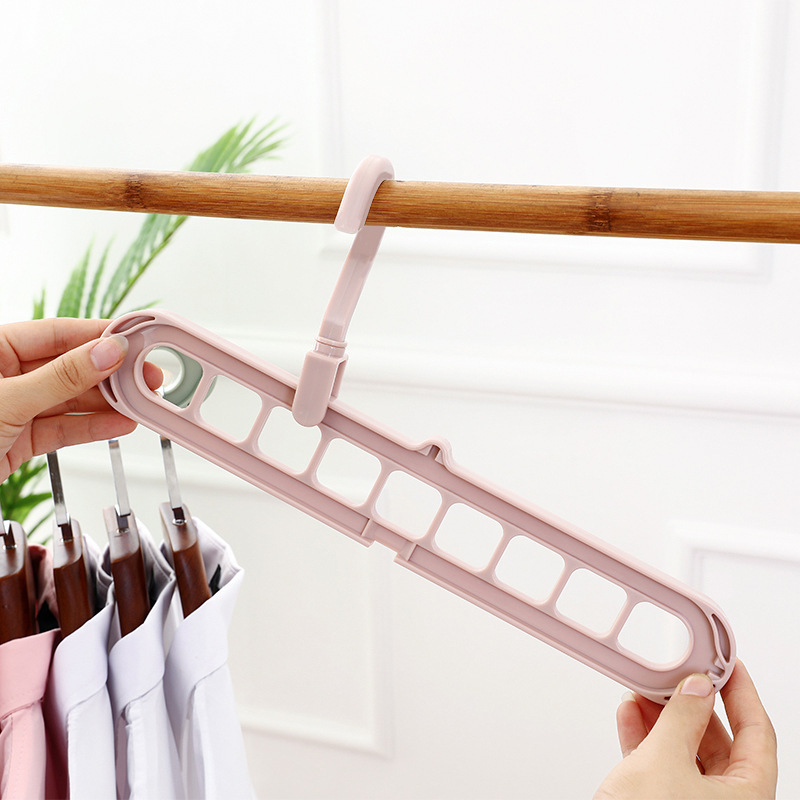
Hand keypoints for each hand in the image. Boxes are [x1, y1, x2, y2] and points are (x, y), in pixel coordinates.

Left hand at [0, 318, 160, 481]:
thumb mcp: (8, 400)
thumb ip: (62, 377)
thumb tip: (106, 352)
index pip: (58, 332)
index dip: (100, 335)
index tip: (136, 339)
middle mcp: (6, 374)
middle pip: (71, 366)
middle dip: (111, 373)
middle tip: (149, 376)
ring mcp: (14, 407)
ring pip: (71, 399)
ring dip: (108, 402)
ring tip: (143, 402)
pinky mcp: (20, 439)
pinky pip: (64, 428)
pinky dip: (93, 428)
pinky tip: (121, 423)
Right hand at [594, 660, 776, 798]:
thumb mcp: (664, 761)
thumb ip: (683, 718)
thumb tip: (697, 687)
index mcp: (748, 798)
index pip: (758, 734)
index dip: (743, 694)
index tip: (728, 664)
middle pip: (720, 742)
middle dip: (691, 704)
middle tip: (678, 673)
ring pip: (686, 753)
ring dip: (663, 718)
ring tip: (645, 689)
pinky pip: (662, 766)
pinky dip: (645, 738)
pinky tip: (630, 715)